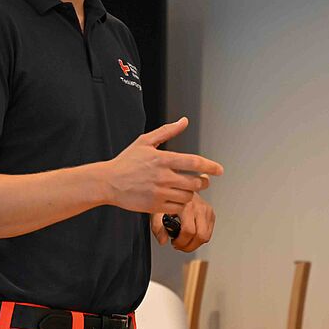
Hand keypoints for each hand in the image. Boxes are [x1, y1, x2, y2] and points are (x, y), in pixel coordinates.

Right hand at [103, 117, 222, 213]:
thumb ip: (167, 131)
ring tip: (187, 189)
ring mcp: (159, 192)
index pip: (194, 162)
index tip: (219, 170)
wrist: (108, 182)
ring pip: (188, 196)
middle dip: (203, 182)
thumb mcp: (144, 141)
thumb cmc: (126, 161)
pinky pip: (177, 208)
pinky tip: (177, 198)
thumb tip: (184, 121)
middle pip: (195, 182)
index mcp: (162, 158)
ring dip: (191, 193)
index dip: (210, 166)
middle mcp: (163, 176)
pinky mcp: (154, 206)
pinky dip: (181, 204)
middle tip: (203, 181)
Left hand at [150, 192, 215, 252]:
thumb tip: (163, 241)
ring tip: (185, 241)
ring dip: (195, 244)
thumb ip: (157, 227)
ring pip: (206, 236)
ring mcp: (207, 210)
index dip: (181, 242)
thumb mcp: (158, 211)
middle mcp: (199, 207)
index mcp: (186, 206)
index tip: (174, 242)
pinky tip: (191, 235)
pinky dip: (200, 238)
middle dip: (189, 246)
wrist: (179, 188)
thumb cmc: (169, 199)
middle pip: (200, 236)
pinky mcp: (211, 213)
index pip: (189, 231)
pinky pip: (209, 232)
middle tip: (180, 245)